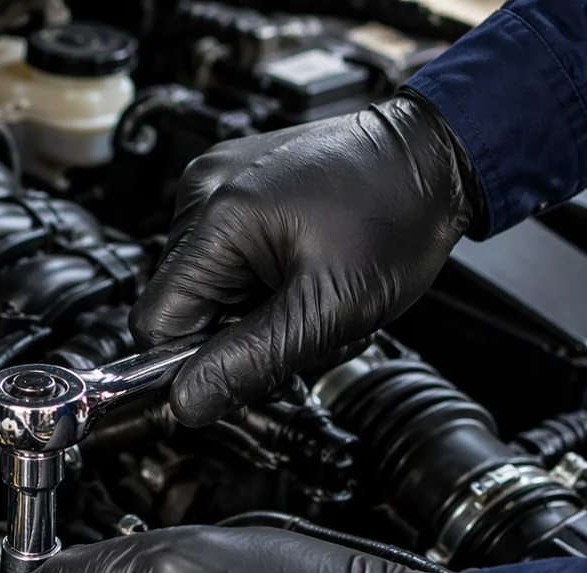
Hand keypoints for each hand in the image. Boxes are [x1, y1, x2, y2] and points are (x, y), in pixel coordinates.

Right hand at [132, 93, 480, 425]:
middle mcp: (203, 190)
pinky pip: (220, 259)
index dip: (192, 361)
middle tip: (294, 325)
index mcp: (218, 217)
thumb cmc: (395, 216)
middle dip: (230, 336)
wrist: (432, 157)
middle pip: (179, 307)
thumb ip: (251, 360)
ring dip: (245, 312)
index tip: (243, 367)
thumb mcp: (328, 309)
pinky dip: (253, 282)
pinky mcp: (232, 185)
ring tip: (301, 294)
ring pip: (200, 289)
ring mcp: (215, 182)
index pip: (155, 322)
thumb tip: (188, 401)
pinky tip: (294, 271)